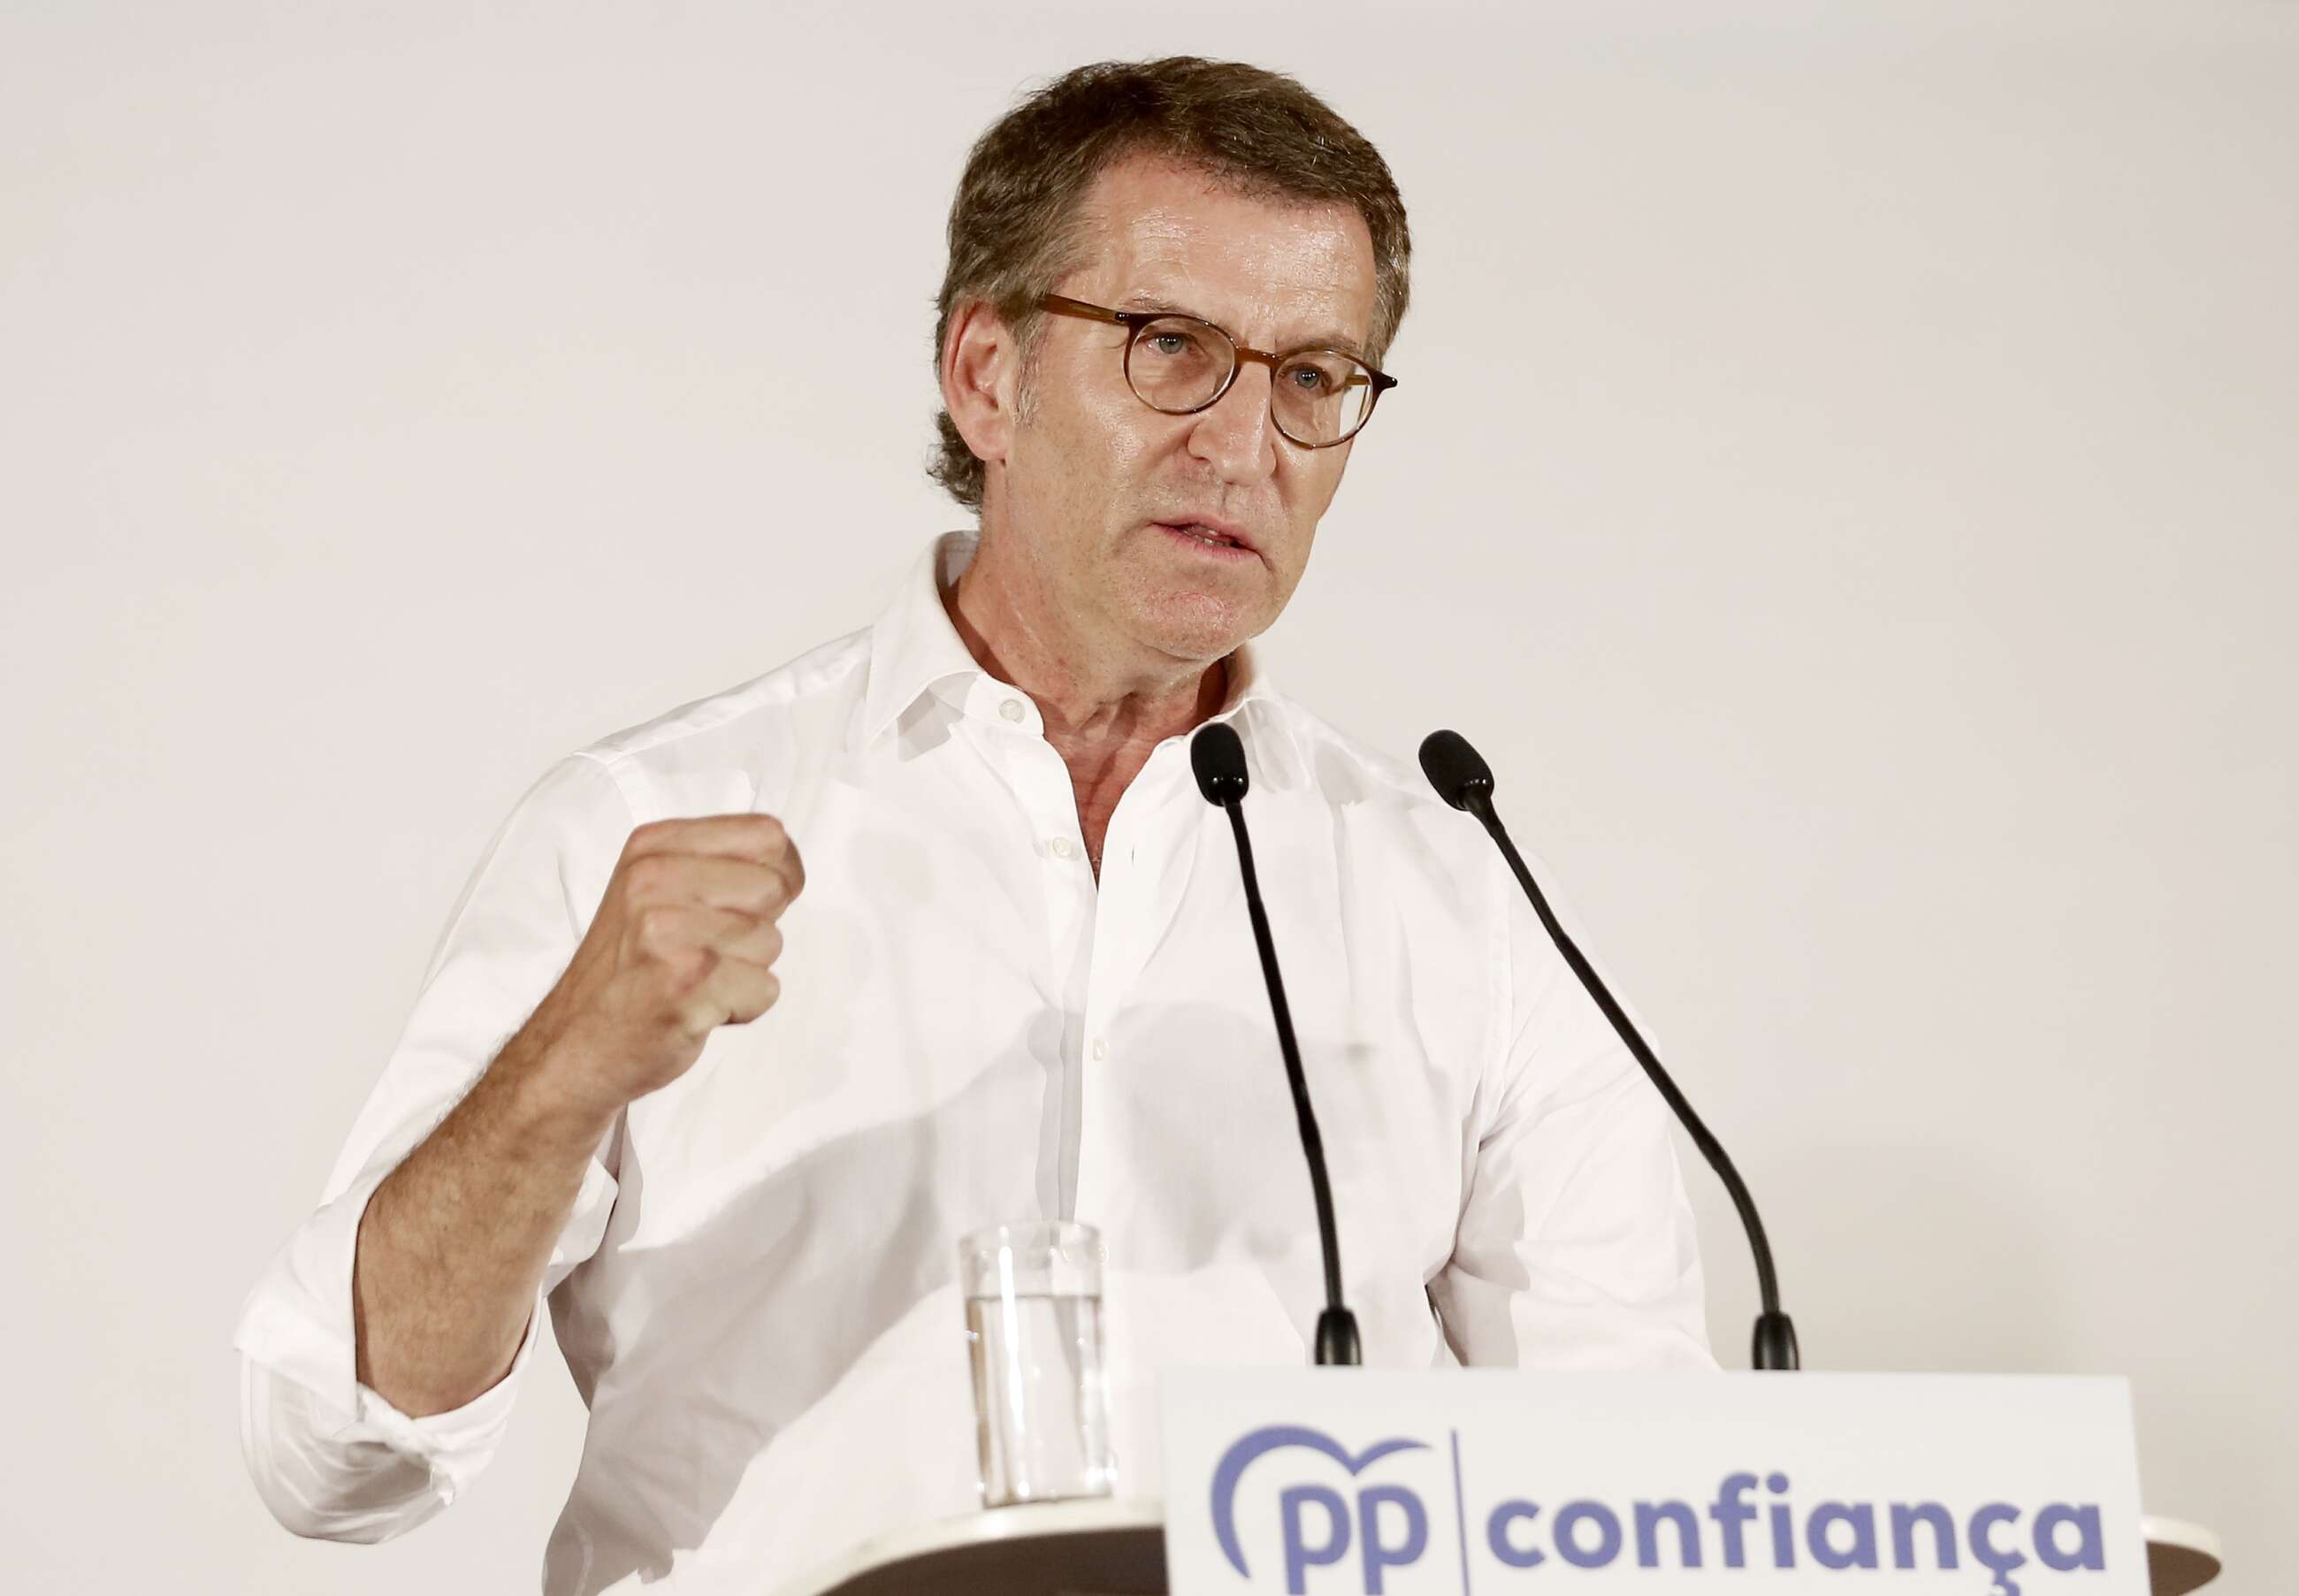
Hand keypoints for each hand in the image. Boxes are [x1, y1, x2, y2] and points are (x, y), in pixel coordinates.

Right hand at [522, 813, 803, 1116]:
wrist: (573, 1043)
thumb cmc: (627, 969)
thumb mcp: (653, 889)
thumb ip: (715, 865)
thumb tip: (788, 863)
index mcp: (653, 847)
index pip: (767, 835)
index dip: (781, 873)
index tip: (755, 903)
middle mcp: (654, 880)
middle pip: (775, 888)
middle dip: (760, 927)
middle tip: (710, 950)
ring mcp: (666, 932)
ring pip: (771, 942)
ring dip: (747, 972)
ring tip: (695, 979)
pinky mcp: (683, 984)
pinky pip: (765, 989)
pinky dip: (743, 1008)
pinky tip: (696, 1007)